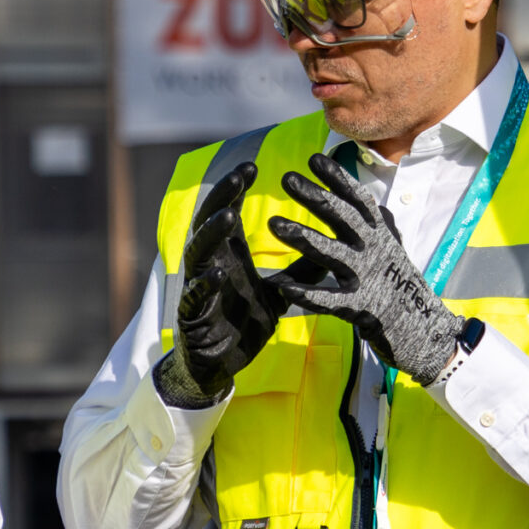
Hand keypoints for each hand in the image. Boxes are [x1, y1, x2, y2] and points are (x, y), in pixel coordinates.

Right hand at [154, 161, 291, 408]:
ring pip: (198, 252)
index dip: (235, 189)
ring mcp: (198, 287)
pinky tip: (217, 274)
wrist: (218, 363)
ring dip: (212, 233)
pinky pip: (196, 296)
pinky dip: (205, 284)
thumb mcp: (278, 293)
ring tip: (230, 216)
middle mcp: (209, 264)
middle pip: (209, 221)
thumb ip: (302, 271)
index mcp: (226, 254)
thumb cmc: (244, 321)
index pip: (226, 211)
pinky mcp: (193, 315)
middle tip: (239, 176)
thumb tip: (334, 250)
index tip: (252, 166)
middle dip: (222, 197)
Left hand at [269, 154, 465, 381]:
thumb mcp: (396, 250)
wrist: (427, 331)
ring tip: (274, 223)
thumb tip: (377, 203)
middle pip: (342, 218)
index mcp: (381, 236)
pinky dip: (305, 293)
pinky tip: (282, 285)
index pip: (359, 200)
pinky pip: (328, 299)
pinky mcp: (361, 308)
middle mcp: (374, 251)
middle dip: (314, 196)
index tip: (315, 159)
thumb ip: (383, 227)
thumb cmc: (402, 287)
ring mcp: (368, 279)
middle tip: (287, 178)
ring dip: (302, 237)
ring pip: (331, 253)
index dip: (338, 179)